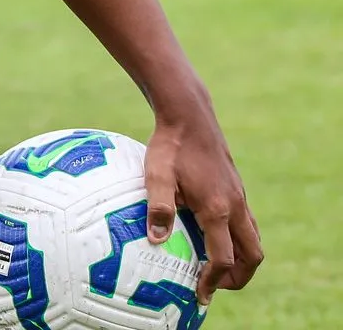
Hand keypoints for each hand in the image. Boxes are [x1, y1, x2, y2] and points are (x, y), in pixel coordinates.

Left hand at [144, 104, 261, 303]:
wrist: (190, 116)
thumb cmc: (170, 146)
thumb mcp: (156, 175)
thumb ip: (158, 207)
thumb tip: (156, 239)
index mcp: (217, 209)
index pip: (225, 258)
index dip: (214, 281)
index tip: (200, 294)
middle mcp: (235, 207)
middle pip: (253, 256)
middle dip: (239, 277)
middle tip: (214, 286)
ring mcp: (240, 198)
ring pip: (254, 240)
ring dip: (242, 259)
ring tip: (216, 268)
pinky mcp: (237, 190)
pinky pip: (248, 224)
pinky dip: (239, 240)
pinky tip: (214, 237)